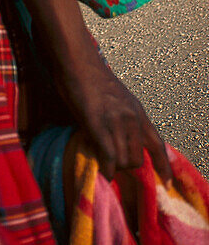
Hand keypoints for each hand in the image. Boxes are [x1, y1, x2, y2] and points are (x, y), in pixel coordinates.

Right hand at [55, 51, 170, 183]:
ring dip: (115, 168)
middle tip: (113, 163)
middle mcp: (132, 118)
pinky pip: (109, 156)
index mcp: (138, 112)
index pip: (158, 144)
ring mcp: (116, 121)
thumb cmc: (92, 78)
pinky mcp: (98, 124)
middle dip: (127, 167)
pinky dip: (107, 168)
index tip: (166, 183)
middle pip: (138, 159)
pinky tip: (102, 170)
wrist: (77, 61)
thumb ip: (124, 120)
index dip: (163, 166)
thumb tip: (123, 142)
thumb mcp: (118, 99)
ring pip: (124, 161)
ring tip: (103, 162)